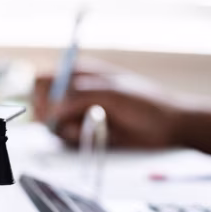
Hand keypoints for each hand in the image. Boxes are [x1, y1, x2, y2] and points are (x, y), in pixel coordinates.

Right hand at [31, 70, 195, 147]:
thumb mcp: (112, 93)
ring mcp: (80, 112)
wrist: (168, 126)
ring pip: (53, 123)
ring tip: (89, 127)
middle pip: (43, 103)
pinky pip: (67, 137)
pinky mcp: (86, 131)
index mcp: (80, 72)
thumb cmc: (145, 102)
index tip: (52, 108)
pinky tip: (94, 135)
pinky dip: (75, 138)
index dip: (42, 94)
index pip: (43, 79)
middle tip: (70, 121)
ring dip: (66, 129)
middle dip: (50, 115)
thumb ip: (80, 97)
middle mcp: (75, 91)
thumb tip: (53, 109)